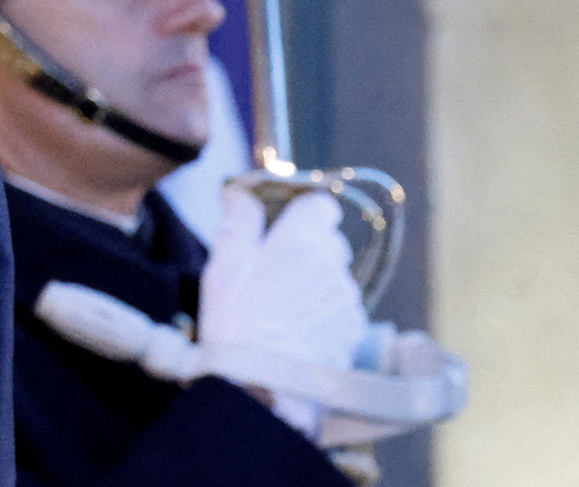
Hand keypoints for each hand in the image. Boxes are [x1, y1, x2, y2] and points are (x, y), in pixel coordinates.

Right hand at [198, 185, 366, 437]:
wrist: (264, 386)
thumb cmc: (236, 321)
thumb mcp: (224, 262)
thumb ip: (240, 219)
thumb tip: (241, 191)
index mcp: (302, 240)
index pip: (322, 205)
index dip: (304, 213)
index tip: (285, 226)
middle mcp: (333, 264)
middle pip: (329, 242)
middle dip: (307, 251)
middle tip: (274, 274)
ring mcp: (347, 300)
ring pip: (335, 279)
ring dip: (316, 286)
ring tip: (283, 312)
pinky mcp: (354, 333)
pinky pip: (341, 311)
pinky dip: (324, 316)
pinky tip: (298, 333)